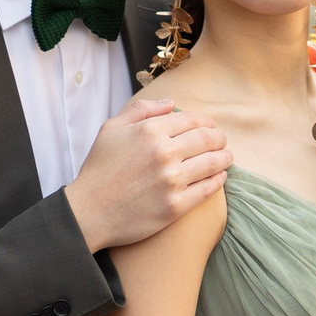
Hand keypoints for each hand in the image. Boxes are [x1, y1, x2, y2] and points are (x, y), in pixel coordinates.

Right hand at [64, 98, 231, 250]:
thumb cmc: (98, 170)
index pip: (192, 120)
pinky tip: (219, 177)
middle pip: (208, 139)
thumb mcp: (110, 129)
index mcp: (149, 131)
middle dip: (220, 139)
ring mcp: (171, 181)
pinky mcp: (176, 206)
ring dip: (225, 158)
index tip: (211, 128)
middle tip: (222, 142)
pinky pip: (208, 189)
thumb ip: (140, 110)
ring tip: (226, 158)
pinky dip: (219, 180)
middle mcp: (164, 153)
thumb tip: (171, 103)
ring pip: (214, 163)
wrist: (88, 212)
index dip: (207, 123)